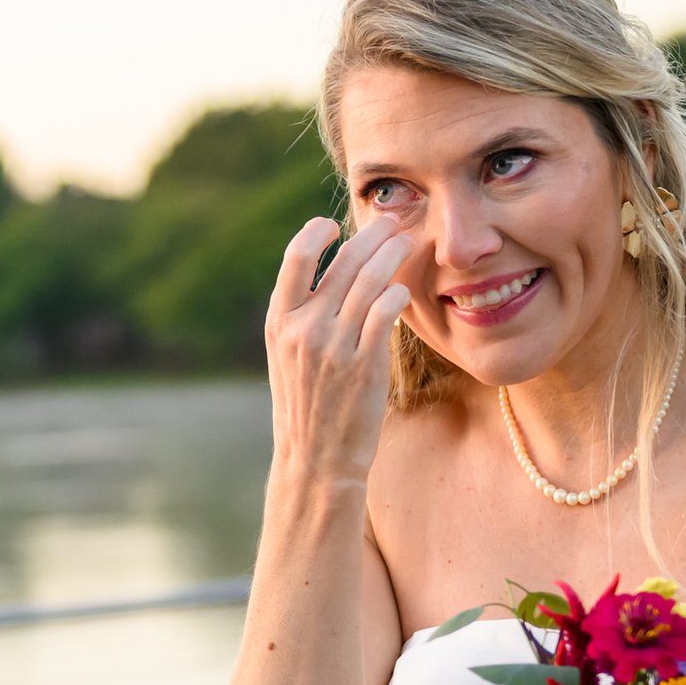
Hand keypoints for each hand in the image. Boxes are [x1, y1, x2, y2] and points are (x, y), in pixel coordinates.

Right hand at [264, 214, 413, 486]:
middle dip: (371, 235)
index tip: (335, 225)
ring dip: (391, 255)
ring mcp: (332, 346)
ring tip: (406, 243)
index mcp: (279, 322)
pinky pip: (385, 312)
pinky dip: (397, 293)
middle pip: (342, 262)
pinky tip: (404, 289)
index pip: (295, 258)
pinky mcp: (363, 365)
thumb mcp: (287, 358)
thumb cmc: (307, 406)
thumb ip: (301, 317)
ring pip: (368, 281)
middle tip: (391, 223)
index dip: (316, 232)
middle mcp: (302, 329)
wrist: (315, 461)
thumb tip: (328, 275)